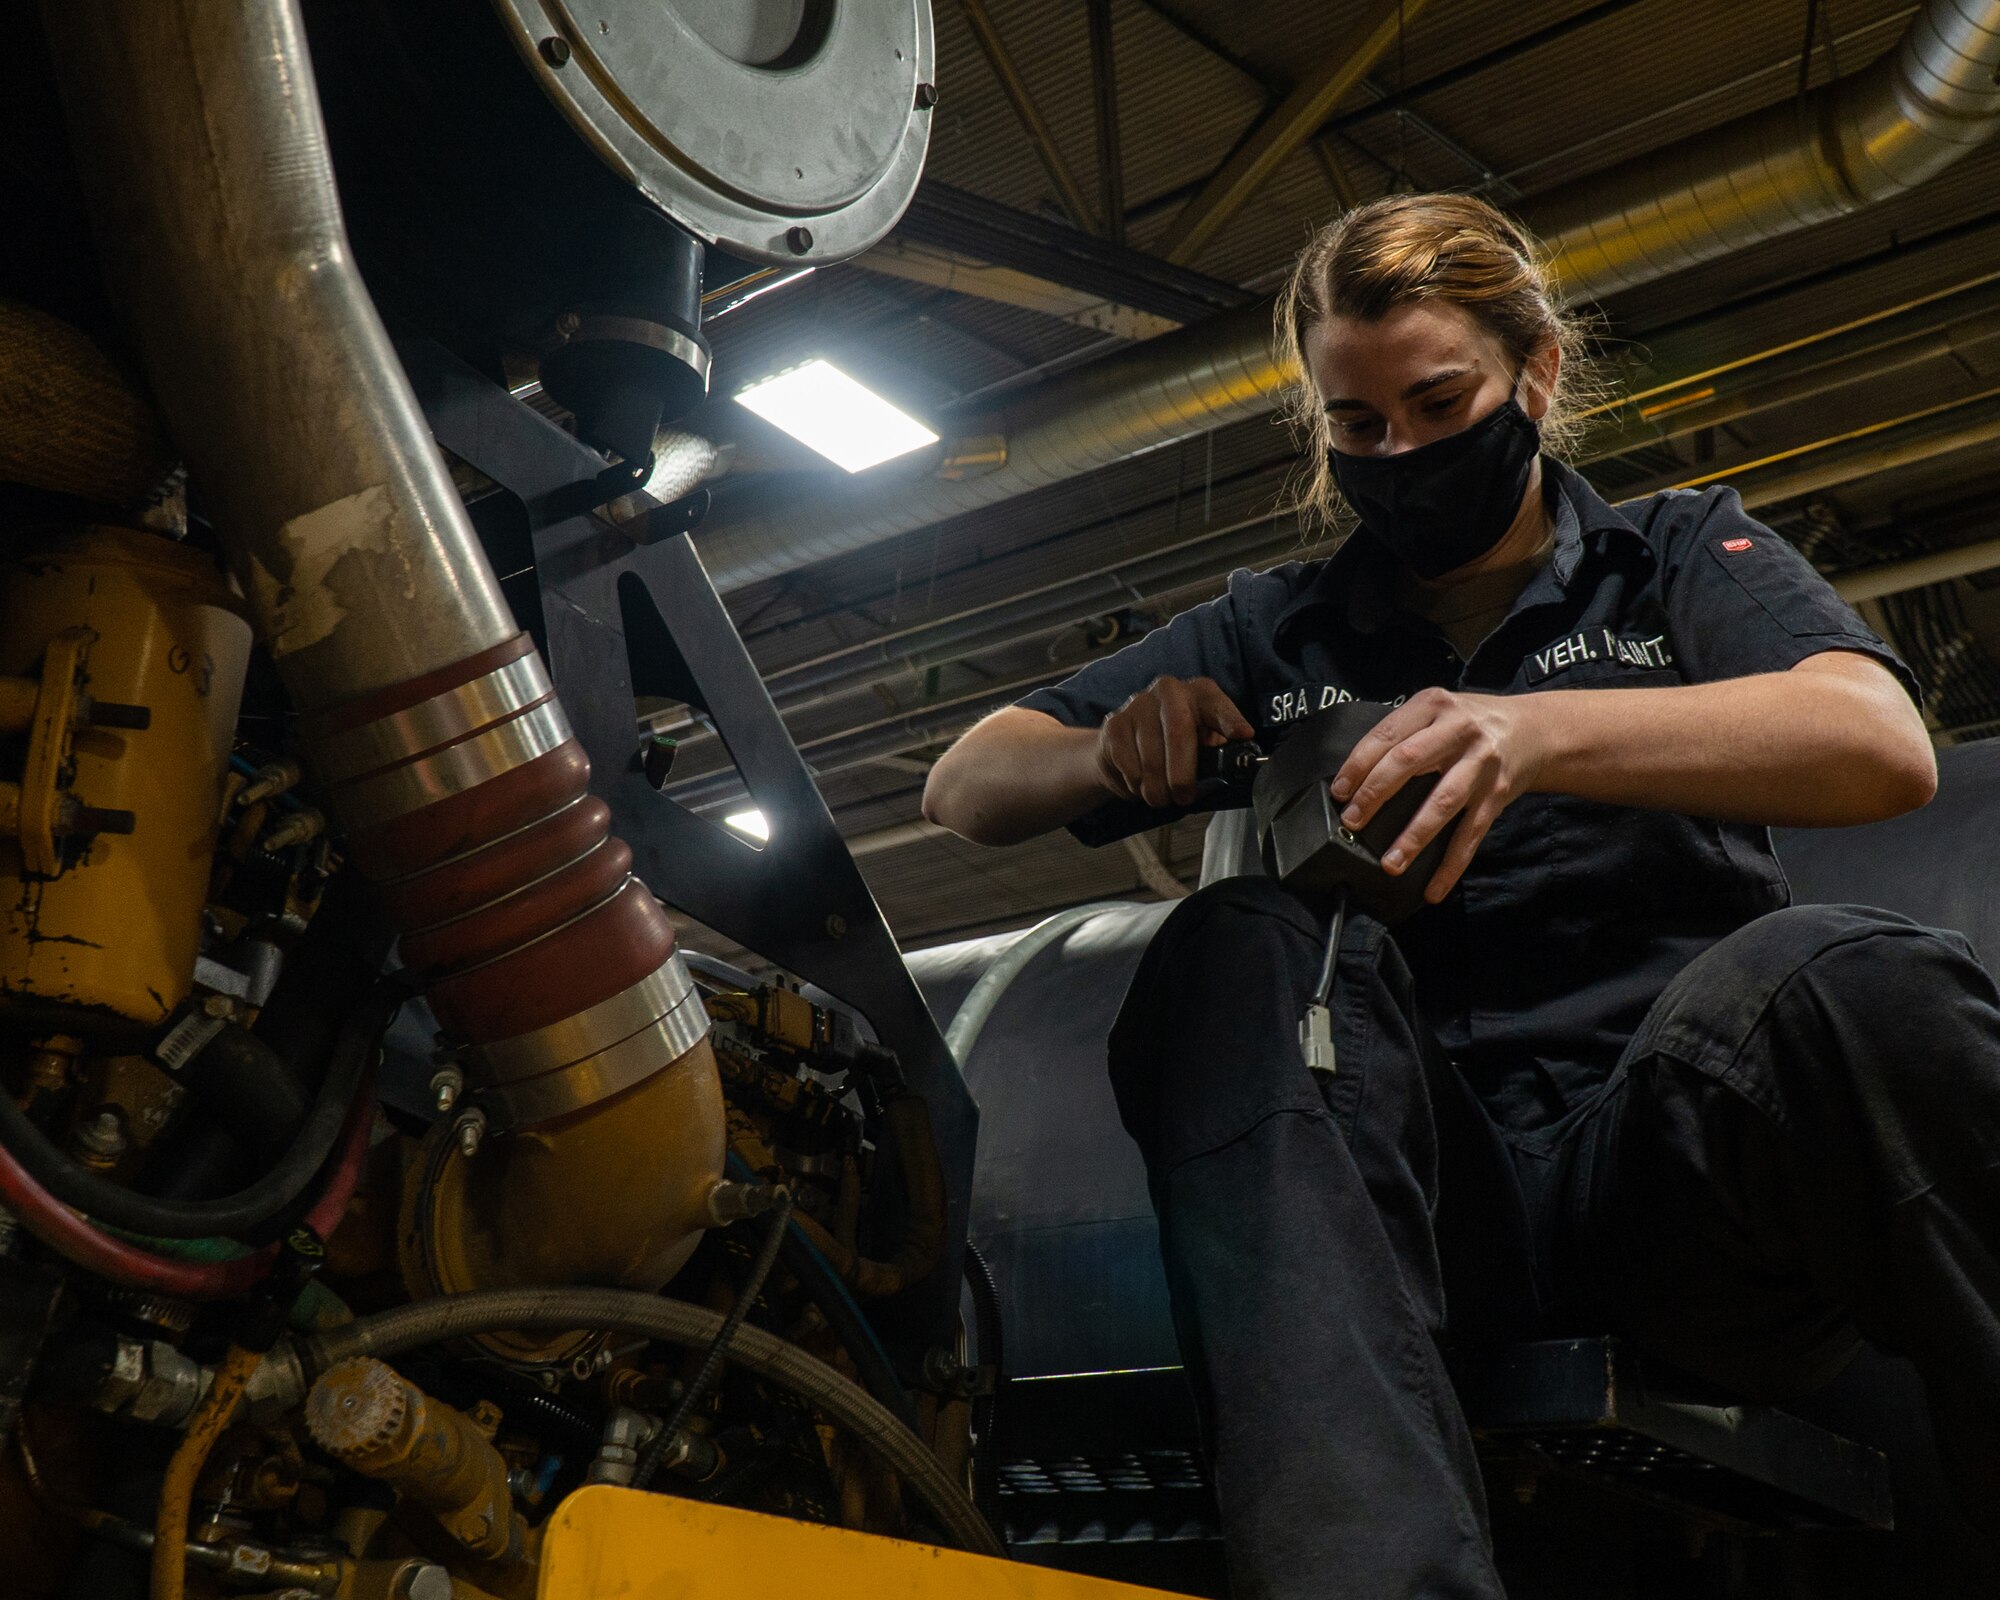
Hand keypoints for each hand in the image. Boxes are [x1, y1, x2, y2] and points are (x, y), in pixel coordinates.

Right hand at [1097, 676, 1254, 808]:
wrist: (1128, 747)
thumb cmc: (1176, 748)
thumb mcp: (1205, 746)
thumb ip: (1219, 753)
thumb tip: (1235, 769)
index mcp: (1200, 693)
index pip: (1216, 703)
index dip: (1230, 719)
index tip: (1243, 735)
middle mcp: (1169, 690)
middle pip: (1178, 729)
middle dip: (1182, 772)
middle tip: (1184, 797)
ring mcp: (1139, 704)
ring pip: (1150, 752)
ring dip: (1156, 786)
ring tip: (1161, 798)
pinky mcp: (1115, 723)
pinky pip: (1126, 761)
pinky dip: (1135, 782)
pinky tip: (1140, 784)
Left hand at [1329, 688, 1547, 902]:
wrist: (1533, 730)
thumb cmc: (1469, 724)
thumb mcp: (1436, 711)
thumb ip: (1403, 733)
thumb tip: (1354, 779)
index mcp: (1433, 706)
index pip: (1387, 735)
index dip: (1358, 765)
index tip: (1339, 792)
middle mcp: (1458, 731)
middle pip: (1408, 762)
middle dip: (1374, 795)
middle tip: (1352, 822)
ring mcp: (1481, 764)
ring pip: (1442, 802)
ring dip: (1413, 837)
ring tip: (1390, 863)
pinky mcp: (1497, 795)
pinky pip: (1471, 834)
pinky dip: (1451, 865)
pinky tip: (1433, 889)